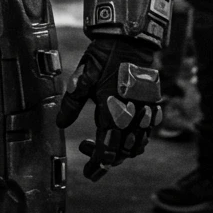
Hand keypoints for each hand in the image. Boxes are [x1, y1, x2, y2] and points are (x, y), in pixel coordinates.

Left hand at [56, 36, 162, 180]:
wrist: (130, 40)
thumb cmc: (104, 58)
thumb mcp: (83, 79)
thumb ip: (71, 104)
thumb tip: (60, 124)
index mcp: (113, 113)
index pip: (107, 151)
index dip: (97, 165)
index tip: (89, 172)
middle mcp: (132, 118)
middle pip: (123, 153)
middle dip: (105, 158)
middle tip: (87, 149)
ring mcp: (145, 112)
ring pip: (137, 145)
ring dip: (121, 150)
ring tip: (102, 140)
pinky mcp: (152, 105)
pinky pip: (147, 132)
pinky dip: (136, 139)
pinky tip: (123, 132)